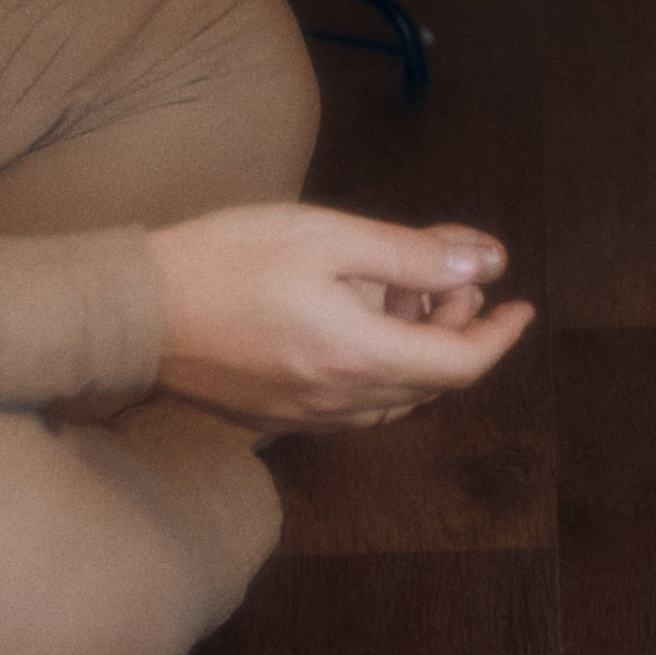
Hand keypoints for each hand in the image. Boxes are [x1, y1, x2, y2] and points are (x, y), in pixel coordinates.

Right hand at [147, 206, 534, 433]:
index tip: (522, 305)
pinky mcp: (276, 418)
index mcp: (358, 357)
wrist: (133, 308)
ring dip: (422, 351)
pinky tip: (366, 325)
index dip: (500, 337)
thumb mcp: (329, 236)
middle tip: (457, 280)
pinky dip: (383, 369)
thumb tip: (485, 268)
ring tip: (413, 295)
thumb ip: (411, 257)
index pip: (460, 366)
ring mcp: (305, 418)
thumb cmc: (228, 258)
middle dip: (461, 330)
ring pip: (396, 397)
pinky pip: (355, 406)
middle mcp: (339, 402)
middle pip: (432, 382)